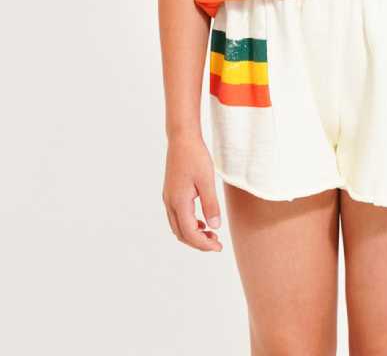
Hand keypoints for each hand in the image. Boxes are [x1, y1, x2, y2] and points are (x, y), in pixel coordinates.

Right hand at [162, 132, 223, 251]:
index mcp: (178, 202)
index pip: (190, 233)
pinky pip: (177, 217)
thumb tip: (214, 227)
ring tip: (211, 234)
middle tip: (217, 244)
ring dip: (193, 234)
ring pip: (178, 227)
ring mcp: (168, 198)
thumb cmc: (195, 157)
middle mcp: (170, 203)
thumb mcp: (207, 180)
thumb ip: (211, 205)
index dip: (204, 244)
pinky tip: (202, 221)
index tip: (218, 247)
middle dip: (198, 242)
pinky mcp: (170, 193)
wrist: (182, 138)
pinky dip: (189, 224)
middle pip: (181, 234)